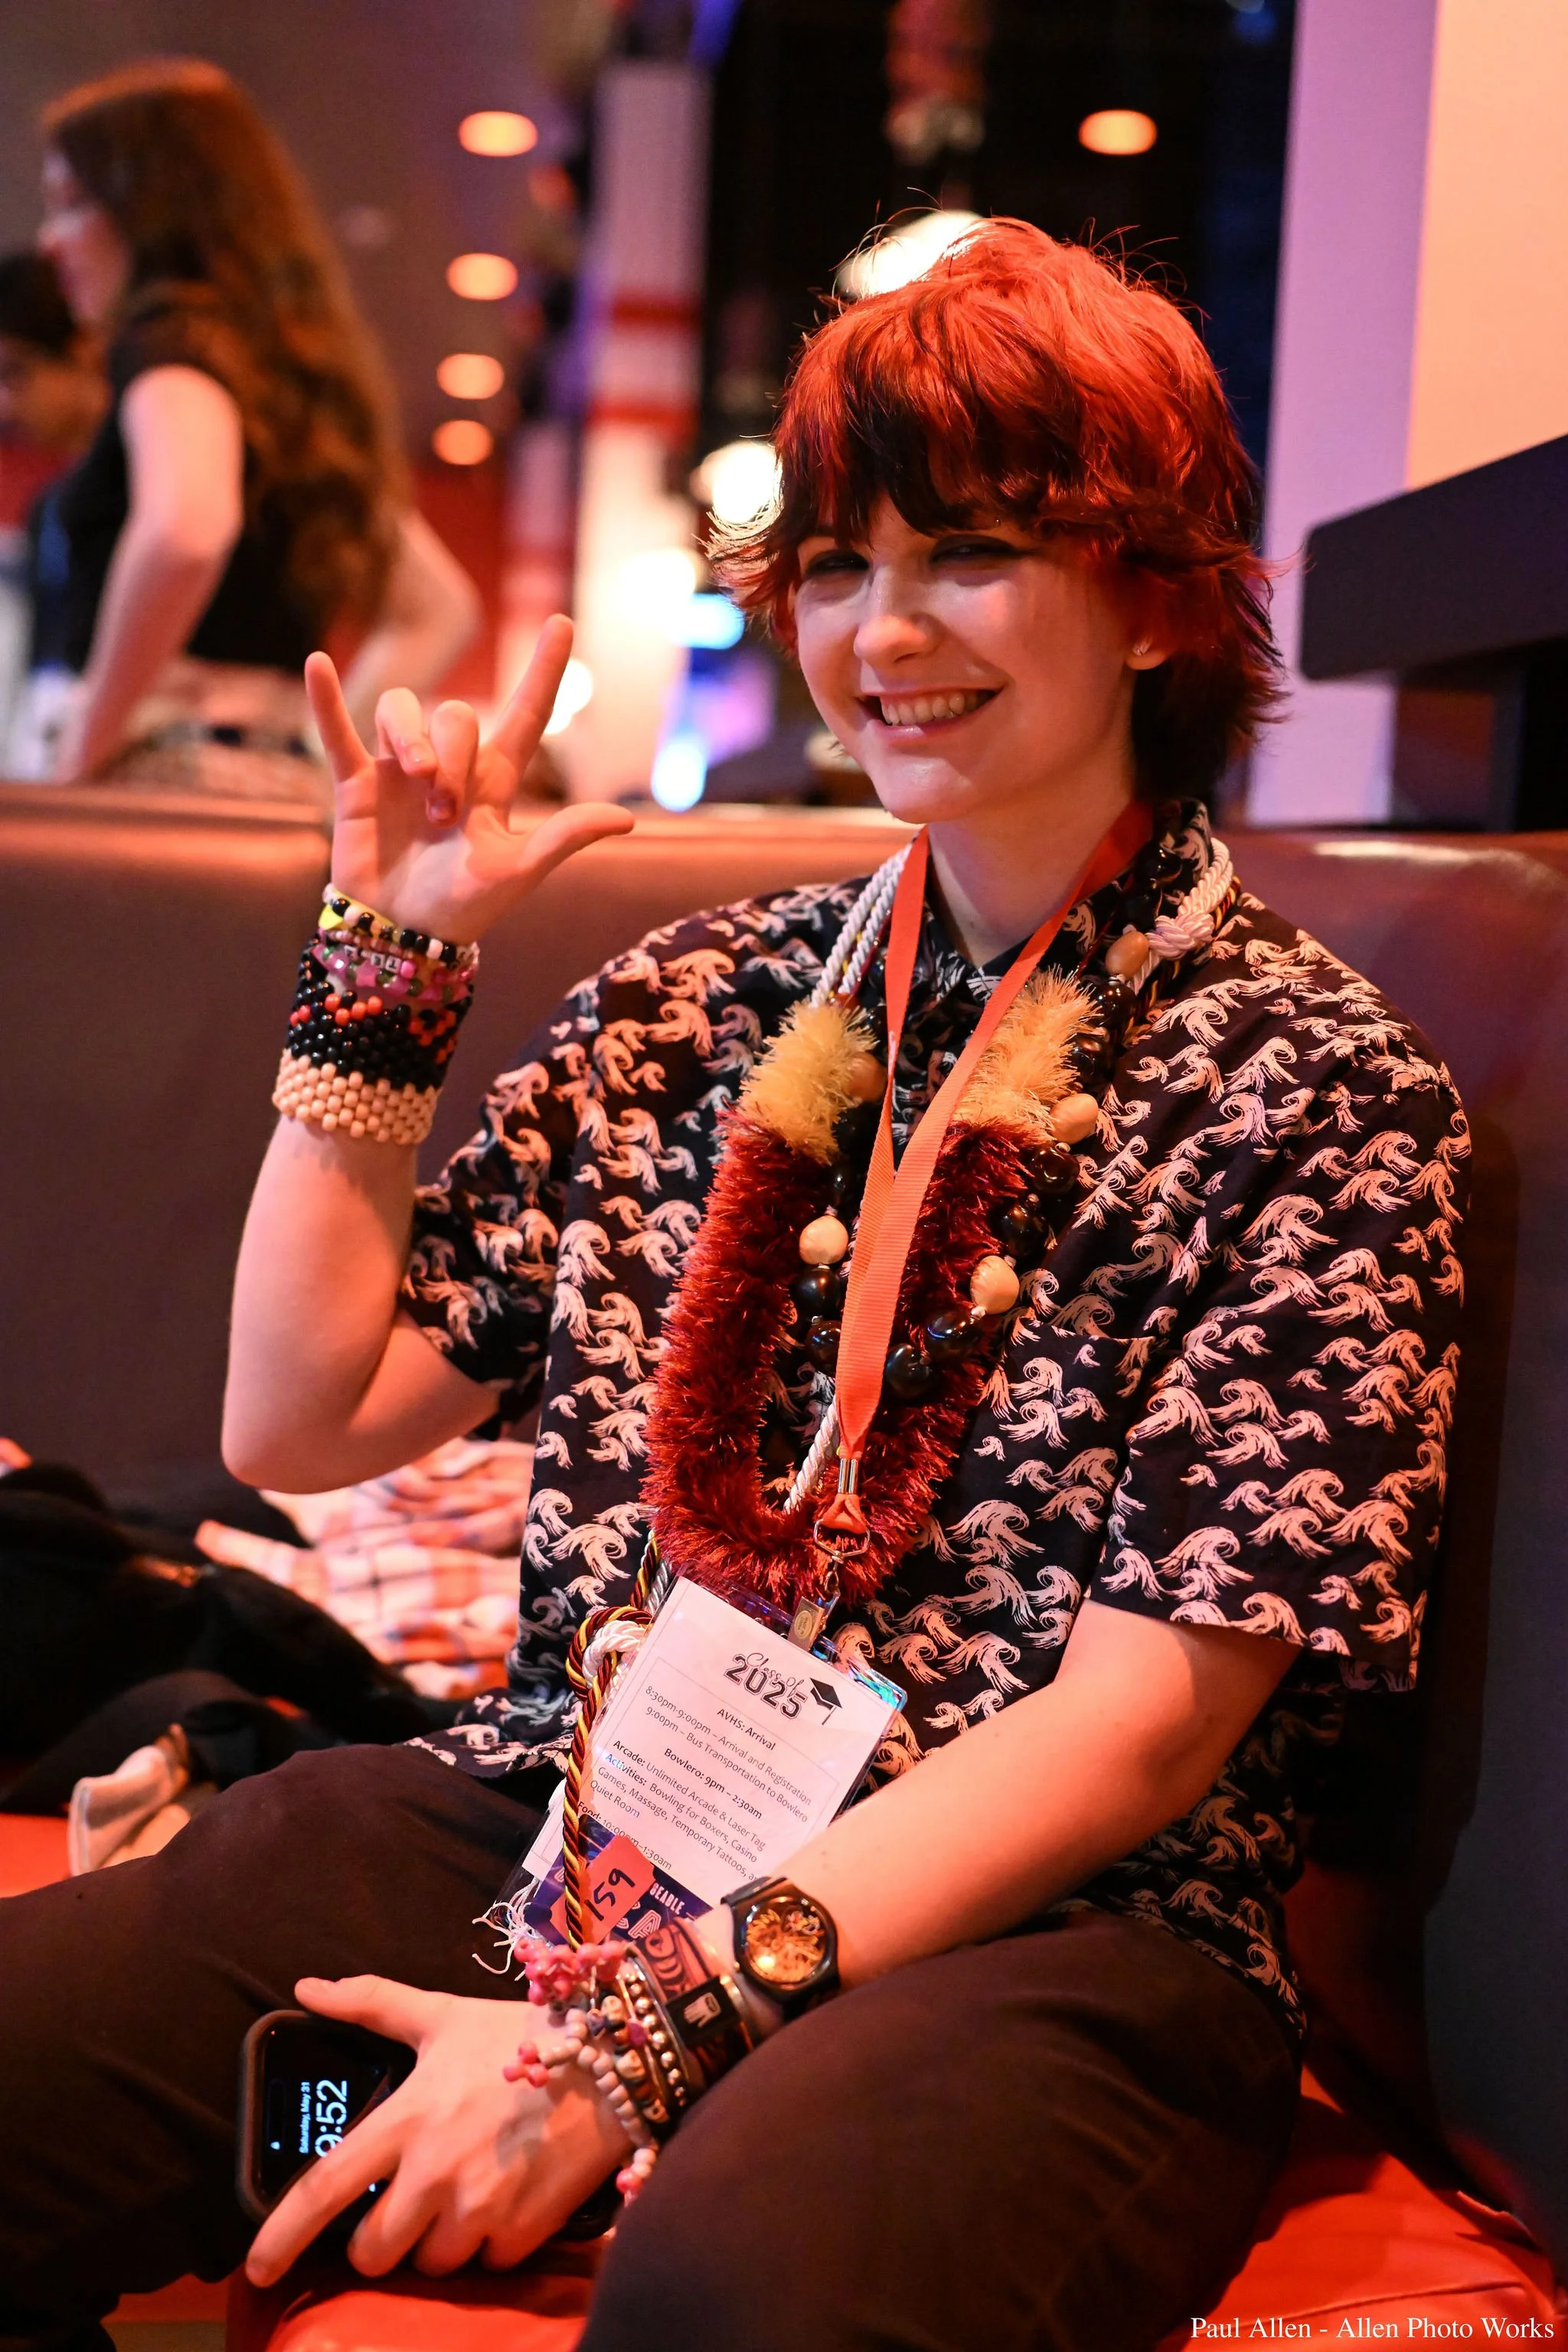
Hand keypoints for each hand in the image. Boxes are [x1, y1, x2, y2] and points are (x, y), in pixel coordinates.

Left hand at [244, 1974, 629, 2284]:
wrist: (613, 2058)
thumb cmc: (520, 2035)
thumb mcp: (441, 2015)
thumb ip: (370, 2004)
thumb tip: (305, 1986)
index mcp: (406, 2120)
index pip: (324, 2189)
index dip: (280, 2236)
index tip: (256, 2266)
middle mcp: (434, 2174)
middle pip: (372, 2251)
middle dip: (380, 2238)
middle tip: (407, 2203)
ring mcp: (479, 2210)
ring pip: (429, 2263)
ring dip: (438, 2238)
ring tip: (468, 2187)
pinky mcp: (520, 2234)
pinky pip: (485, 2264)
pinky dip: (490, 2241)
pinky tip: (508, 2194)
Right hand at [305, 613, 632, 944]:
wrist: (404, 935)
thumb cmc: (465, 907)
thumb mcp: (519, 872)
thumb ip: (565, 838)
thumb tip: (627, 818)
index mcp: (495, 781)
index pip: (526, 714)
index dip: (545, 670)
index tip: (562, 623)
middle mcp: (449, 764)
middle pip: (456, 716)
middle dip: (453, 759)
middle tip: (446, 815)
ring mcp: (400, 769)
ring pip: (403, 711)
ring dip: (412, 741)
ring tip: (418, 787)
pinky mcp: (358, 784)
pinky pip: (339, 732)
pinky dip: (327, 700)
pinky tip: (318, 663)